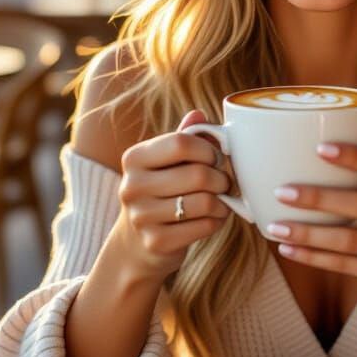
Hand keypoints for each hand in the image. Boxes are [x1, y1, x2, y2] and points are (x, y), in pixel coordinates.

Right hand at [114, 109, 230, 281]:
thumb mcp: (166, 162)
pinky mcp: (156, 242)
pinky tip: (212, 218)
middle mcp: (132, 186)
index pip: (182, 143)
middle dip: (222, 178)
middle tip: (224, 182)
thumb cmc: (161, 192)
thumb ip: (184, 138)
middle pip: (198, 174)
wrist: (137, 242)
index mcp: (135, 158)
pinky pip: (205, 226)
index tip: (216, 158)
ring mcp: (141, 216)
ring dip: (223, 202)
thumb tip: (199, 113)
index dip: (209, 150)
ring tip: (221, 201)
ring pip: (205, 202)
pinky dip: (217, 221)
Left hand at [268, 143, 356, 305]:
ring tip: (275, 227)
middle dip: (318, 198)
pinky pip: (345, 265)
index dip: (354, 156)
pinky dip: (313, 257)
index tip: (320, 148)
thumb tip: (309, 155)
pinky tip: (288, 248)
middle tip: (282, 191)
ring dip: (308, 233)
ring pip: (348, 239)